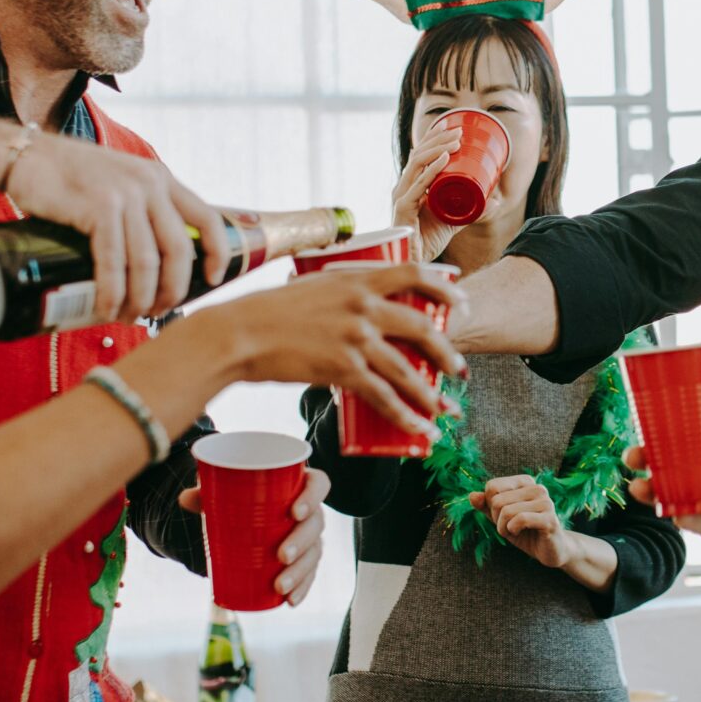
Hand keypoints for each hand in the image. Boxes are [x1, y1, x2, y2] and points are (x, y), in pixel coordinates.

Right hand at [2, 128, 235, 320]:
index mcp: (161, 178)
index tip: (213, 280)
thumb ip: (139, 206)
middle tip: (157, 312)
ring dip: (141, 298)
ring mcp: (126, 194)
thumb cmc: (68, 178)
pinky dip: (112, 292)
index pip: (207, 218)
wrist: (23, 156)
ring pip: (147, 262)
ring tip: (129, 316)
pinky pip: (115, 261)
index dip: (217, 254)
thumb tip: (153, 260)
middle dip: (173, 290)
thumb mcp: (118, 181)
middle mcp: (149, 184)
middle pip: (179, 250)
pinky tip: (108, 309)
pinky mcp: (99, 207)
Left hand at [181, 468, 330, 605]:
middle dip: (302, 542)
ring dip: (300, 572)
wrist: (246, 518)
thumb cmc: (242, 498)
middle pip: (316, 524)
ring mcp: (310, 537)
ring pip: (314, 553)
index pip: (318, 485)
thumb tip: (185, 499)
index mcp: (299, 485)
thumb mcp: (226, 493)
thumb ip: (207, 494)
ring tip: (279, 586)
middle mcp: (310, 511)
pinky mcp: (305, 559)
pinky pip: (309, 574)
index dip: (312, 497)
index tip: (294, 512)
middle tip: (282, 555)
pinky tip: (290, 601)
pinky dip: (301, 589)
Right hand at [190, 265, 465, 431]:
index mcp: (356, 280)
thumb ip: (341, 292)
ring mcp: (355, 338)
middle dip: (448, 352)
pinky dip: (406, 415)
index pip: (415, 274)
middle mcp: (362, 305)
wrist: (239, 333)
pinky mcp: (342, 368)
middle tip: (460, 371)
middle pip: (422, 327)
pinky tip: (420, 428)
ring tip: (446, 409)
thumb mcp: (313, 286)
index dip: (444, 289)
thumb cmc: (269, 311)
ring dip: (432, 393)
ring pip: (408, 369)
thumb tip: (359, 303)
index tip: (461, 301)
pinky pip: (384, 396)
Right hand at [391, 122, 468, 260]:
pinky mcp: (403, 209)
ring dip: (438, 147)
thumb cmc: (428, 241)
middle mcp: (403, 188)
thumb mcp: (454, 220)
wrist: (415, 263)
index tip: (454, 128)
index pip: (420, 155)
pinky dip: (432, 170)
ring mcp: (401, 197)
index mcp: (411, 185)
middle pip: (418, 154)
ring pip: (417, 163)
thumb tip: (495, 201)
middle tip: (460, 131)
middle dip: (438, 139)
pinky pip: (418, 185)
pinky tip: (445, 158)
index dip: (434, 138)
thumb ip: (471, 211)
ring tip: (456, 140)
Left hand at [473, 475, 616, 589]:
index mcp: (525, 482)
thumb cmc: (525, 532)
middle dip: (497, 520)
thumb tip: (472, 496)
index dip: (491, 506)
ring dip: (504, 528)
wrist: (551, 550)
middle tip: (510, 527)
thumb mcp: (501, 519)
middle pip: (497, 500)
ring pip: (506, 511)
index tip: (504, 516)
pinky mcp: (550, 519)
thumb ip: (486, 506)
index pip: (492, 487)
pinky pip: (519, 520)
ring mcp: (545, 502)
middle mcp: (537, 488)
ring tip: (516, 532)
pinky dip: (513, 530)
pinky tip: (521, 533)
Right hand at [624, 429, 700, 558]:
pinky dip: (675, 516)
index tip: (647, 427)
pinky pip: (689, 521)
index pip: (690, 440)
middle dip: (648, 461)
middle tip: (633, 457)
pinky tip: (667, 511)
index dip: (667, 434)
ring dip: (653, 491)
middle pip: (672, 467)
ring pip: (673, 494)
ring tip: (639, 487)